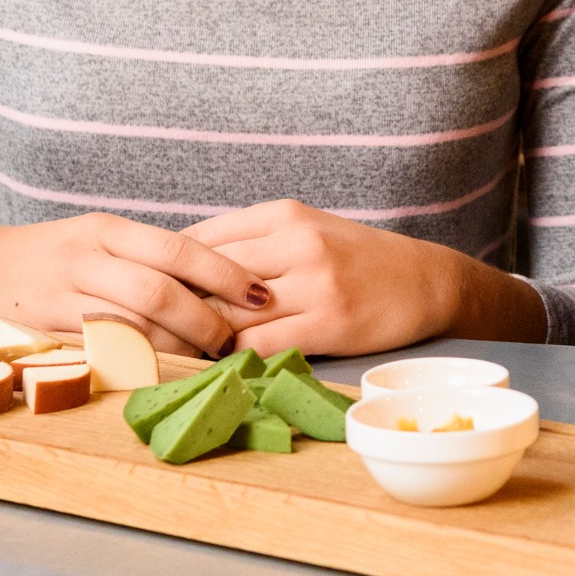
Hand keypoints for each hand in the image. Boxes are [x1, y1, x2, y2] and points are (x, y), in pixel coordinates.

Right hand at [0, 213, 271, 357]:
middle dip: (206, 320)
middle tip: (236, 340)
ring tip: (206, 362)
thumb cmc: (40, 257)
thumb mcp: (91, 240)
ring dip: (175, 350)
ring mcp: (57, 299)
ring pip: (130, 327)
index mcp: (105, 230)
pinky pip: (94, 356)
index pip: (178, 248)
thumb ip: (143, 259)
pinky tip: (157, 378)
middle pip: (159, 291)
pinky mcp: (37, 336)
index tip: (261, 294)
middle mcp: (83, 259)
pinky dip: (131, 368)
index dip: (225, 273)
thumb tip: (216, 285)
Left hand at [184, 200, 542, 355]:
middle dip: (177, 306)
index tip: (148, 292)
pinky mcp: (327, 323)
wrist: (426, 282)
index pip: (201, 239)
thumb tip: (177, 264)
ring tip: (184, 348)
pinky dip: (235, 355)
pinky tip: (229, 360)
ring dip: (203, 336)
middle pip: (208, 276)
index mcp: (285, 214)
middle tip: (152, 329)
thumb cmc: (357, 259)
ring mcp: (314, 283)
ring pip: (229, 312)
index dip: (167, 270)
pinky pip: (259, 343)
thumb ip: (251, 241)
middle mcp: (298, 243)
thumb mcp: (305, 230)